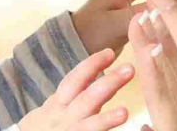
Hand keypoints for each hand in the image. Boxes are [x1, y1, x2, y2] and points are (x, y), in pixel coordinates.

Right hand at [16, 48, 133, 130]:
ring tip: (124, 112)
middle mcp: (63, 118)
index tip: (110, 52)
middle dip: (108, 84)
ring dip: (106, 120)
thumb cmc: (46, 127)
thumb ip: (73, 93)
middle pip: (86, 100)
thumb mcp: (53, 107)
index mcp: (59, 104)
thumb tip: (96, 68)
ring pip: (89, 127)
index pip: (74, 80)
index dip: (91, 66)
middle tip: (130, 69)